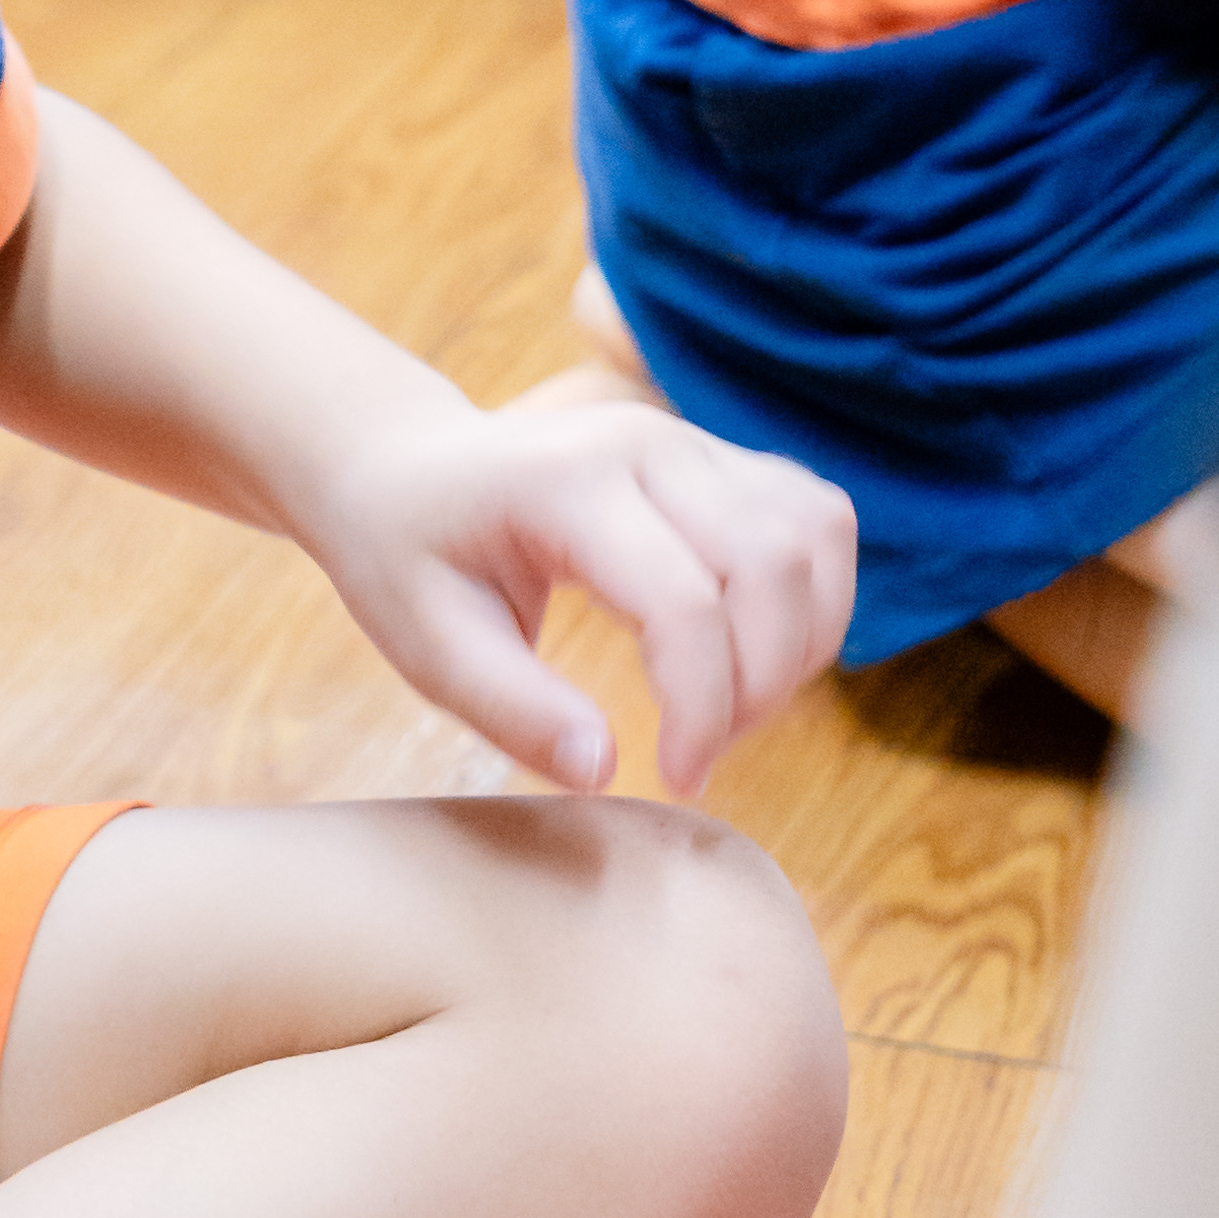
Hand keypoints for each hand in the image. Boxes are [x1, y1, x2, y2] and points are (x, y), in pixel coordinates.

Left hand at [307, 387, 854, 799]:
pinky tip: (754, 654)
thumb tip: (605, 770)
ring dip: (801, 641)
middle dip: (762, 683)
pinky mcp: (722, 458)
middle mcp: (646, 444)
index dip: (702, 708)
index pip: (684, 601)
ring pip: (815, 535)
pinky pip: (817, 521)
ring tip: (727, 707)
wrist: (401, 466)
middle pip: (772, 566)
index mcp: (566, 484)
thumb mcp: (426, 647)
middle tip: (700, 751)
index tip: (676, 777)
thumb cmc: (408, 558)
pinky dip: (814, 598)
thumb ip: (514, 711)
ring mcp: (692, 441)